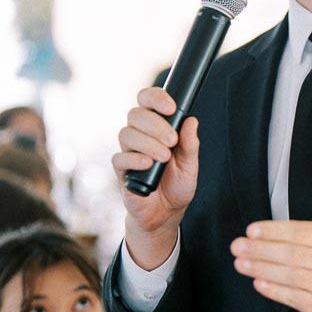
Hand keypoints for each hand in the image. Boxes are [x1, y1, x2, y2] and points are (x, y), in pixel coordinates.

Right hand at [112, 87, 199, 267]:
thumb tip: (191, 121)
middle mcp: (139, 136)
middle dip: (156, 124)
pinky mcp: (121, 171)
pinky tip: (148, 164)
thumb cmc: (176, 185)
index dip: (156, 98)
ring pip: (126, 134)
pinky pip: (119, 158)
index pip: (147, 101)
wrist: (166, 214)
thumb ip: (190, 144)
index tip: (171, 107)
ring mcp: (128, 152)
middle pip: (135, 114)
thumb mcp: (190, 165)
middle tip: (172, 140)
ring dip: (147, 143)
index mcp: (156, 127)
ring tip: (164, 157)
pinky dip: (134, 159)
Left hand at [230, 161, 311, 311]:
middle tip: (238, 246)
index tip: (252, 230)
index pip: (298, 232)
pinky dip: (275, 291)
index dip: (273, 231)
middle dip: (260, 250)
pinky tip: (259, 284)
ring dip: (261, 269)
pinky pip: (294, 297)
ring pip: (288, 275)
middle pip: (289, 254)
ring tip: (240, 263)